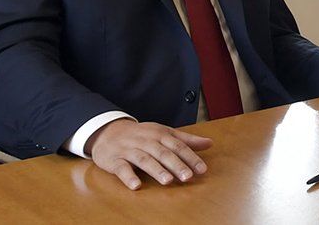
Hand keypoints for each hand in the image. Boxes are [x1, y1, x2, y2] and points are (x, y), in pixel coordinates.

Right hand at [85, 119, 211, 189]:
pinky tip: (136, 186)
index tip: (202, 169)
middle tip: (188, 177)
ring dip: (156, 170)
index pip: (178, 146)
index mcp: (160, 134)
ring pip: (144, 160)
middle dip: (176, 165)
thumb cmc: (142, 135)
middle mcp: (146, 141)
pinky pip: (121, 168)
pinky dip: (128, 177)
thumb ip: (186, 140)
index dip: (190, 157)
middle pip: (163, 153)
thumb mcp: (164, 133)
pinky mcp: (114, 160)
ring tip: (168, 181)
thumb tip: (210, 143)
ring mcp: (129, 150)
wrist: (108, 132)